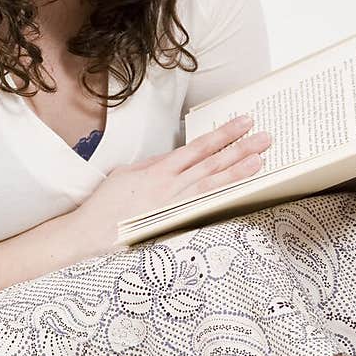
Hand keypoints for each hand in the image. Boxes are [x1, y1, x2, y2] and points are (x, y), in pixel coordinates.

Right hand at [69, 115, 273, 255]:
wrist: (90, 232)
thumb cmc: (105, 205)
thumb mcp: (127, 174)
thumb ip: (153, 164)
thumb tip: (172, 157)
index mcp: (159, 170)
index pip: (198, 147)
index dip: (223, 135)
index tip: (243, 123)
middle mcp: (170, 186)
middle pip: (211, 163)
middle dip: (240, 148)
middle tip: (265, 136)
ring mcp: (173, 206)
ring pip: (212, 185)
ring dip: (238, 172)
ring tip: (261, 160)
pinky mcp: (173, 225)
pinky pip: (203, 209)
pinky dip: (222, 200)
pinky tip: (240, 193)